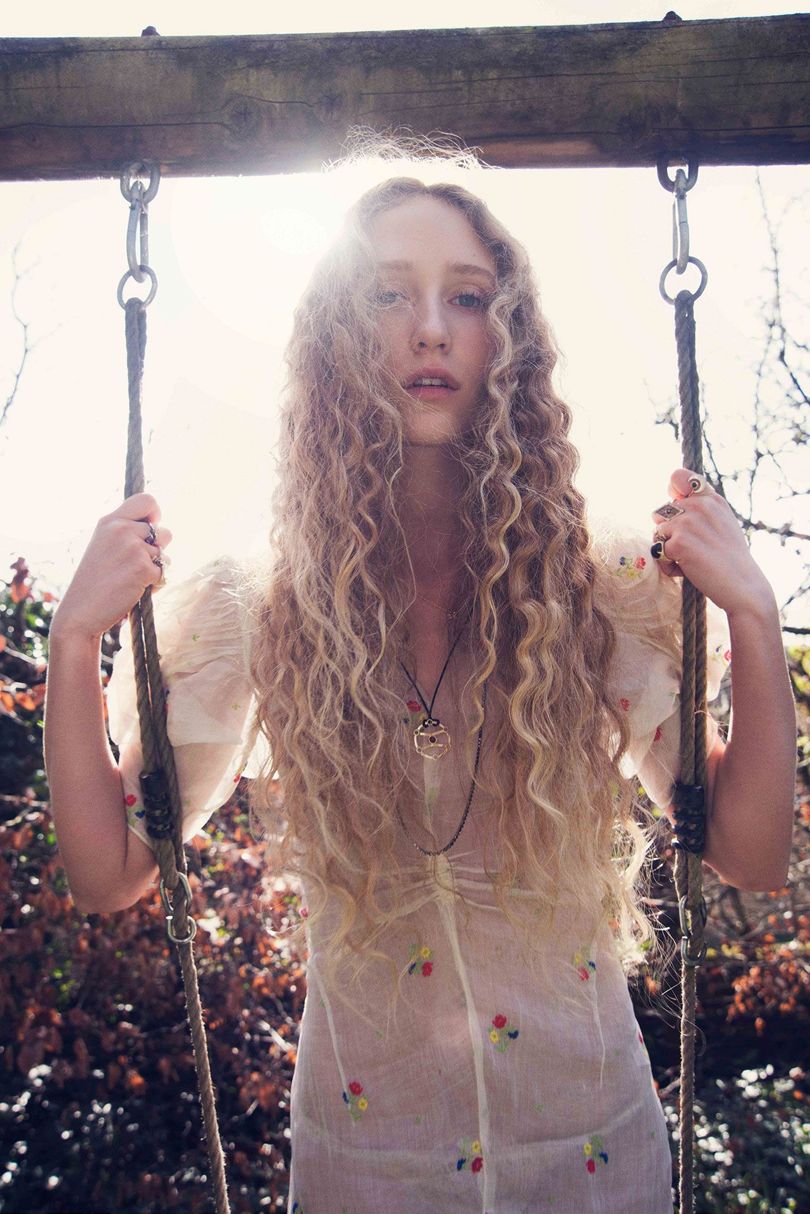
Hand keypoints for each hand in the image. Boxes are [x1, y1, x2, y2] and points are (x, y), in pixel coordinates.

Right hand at [50, 493, 172, 641]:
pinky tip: (134, 591)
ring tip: (131, 579)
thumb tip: (159, 529)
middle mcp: (121, 529)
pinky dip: (155, 585)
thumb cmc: (94, 583)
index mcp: (109, 521)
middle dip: (157, 550)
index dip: (155, 514)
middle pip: (163, 531)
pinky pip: (164, 573)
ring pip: (165, 555)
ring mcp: (133, 548)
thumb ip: (126, 533)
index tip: (151, 528)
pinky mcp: (143, 568)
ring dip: (155, 569)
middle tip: (137, 565)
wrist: (80, 612)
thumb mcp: (103, 546)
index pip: (146, 500)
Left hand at [650, 469, 773, 615]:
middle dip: (670, 532)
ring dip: (667, 550)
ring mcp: (688, 523)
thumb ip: (699, 510)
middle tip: (694, 549)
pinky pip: (658, 552)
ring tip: (691, 559)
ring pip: (658, 532)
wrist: (743, 586)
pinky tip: (688, 570)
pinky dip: (668, 565)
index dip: (671, 491)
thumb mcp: (721, 523)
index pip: (678, 477)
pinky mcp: (679, 542)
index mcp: (712, 499)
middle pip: (661, 512)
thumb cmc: (729, 559)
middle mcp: (699, 506)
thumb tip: (664, 504)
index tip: (677, 508)